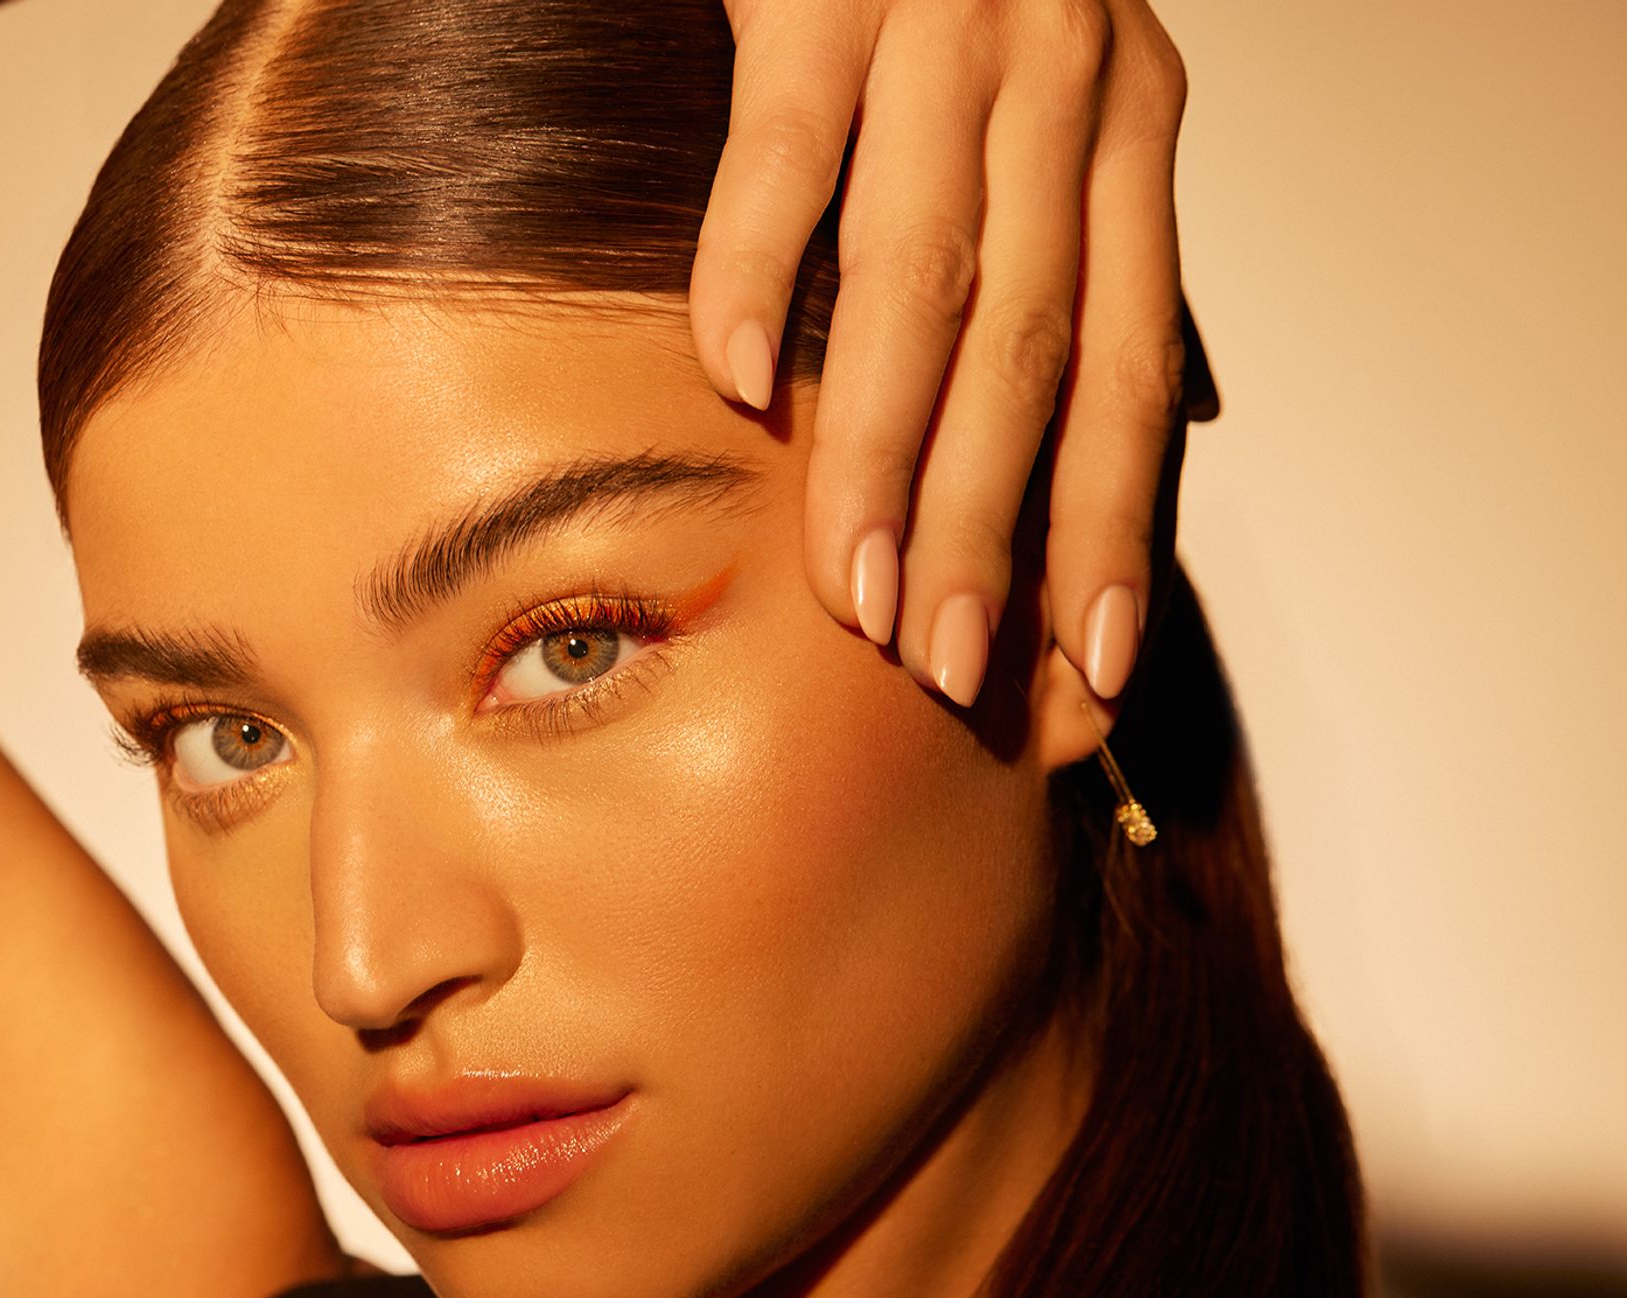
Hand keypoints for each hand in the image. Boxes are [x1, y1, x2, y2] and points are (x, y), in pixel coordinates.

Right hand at [691, 0, 1193, 705]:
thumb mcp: (1064, 104)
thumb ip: (1067, 247)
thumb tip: (1059, 446)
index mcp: (1129, 135)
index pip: (1126, 370)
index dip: (1109, 529)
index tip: (1082, 670)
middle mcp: (1061, 91)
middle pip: (1031, 351)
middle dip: (994, 528)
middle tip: (950, 668)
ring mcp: (941, 39)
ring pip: (921, 281)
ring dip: (887, 450)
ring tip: (853, 588)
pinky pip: (786, 154)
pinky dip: (753, 268)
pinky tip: (732, 383)